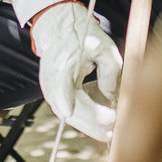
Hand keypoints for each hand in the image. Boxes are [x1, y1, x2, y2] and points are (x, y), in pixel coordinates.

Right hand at [29, 1, 120, 140]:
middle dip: (90, 122)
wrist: (57, 28)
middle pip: (68, 108)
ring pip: (67, 115)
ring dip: (87, 126)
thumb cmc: (81, 35)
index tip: (80, 113)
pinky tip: (99, 126)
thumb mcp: (103, 46)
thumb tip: (111, 97)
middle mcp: (52, 80)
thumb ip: (110, 71)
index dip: (70, 102)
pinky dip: (83, 121)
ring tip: (109, 133)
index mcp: (62, 63)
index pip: (62, 87)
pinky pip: (68, 112)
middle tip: (111, 130)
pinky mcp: (54, 95)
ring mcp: (50, 90)